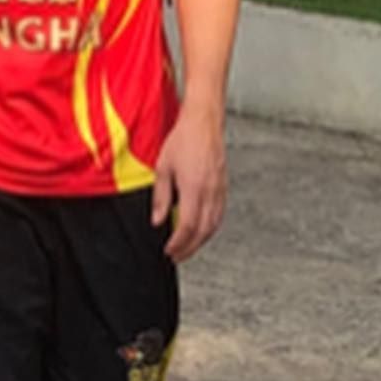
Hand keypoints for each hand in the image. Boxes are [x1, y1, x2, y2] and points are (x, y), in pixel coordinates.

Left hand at [152, 103, 226, 262]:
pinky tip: (201, 230)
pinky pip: (219, 214)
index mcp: (194, 188)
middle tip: (177, 256)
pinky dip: (210, 228)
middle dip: (190, 248)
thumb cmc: (183, 140)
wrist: (203, 123)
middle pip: (203, 231)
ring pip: (214, 225)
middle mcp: (210, 192)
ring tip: (187, 248)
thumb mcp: (162, 169)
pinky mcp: (223, 186)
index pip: (188, 226)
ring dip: (201, 241)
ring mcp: (220, 189)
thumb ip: (160, 197)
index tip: (169, 251)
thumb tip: (157, 220)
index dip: (178, 243)